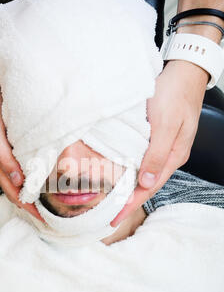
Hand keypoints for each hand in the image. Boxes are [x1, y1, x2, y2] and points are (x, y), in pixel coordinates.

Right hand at [0, 67, 44, 221]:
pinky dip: (30, 172)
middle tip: (49, 214)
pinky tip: (39, 171)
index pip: (13, 191)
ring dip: (31, 189)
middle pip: (16, 188)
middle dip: (31, 203)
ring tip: (47, 198)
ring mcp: (2, 151)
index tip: (42, 218)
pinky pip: (20, 162)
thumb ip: (2, 156)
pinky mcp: (7, 141)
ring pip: (18, 177)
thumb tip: (17, 179)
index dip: (27, 206)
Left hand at [110, 59, 208, 226]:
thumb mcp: (165, 125)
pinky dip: (128, 170)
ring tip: (109, 200)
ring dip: (127, 187)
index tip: (114, 219)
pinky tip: (117, 173)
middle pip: (145, 185)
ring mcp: (162, 147)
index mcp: (173, 157)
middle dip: (127, 202)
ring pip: (142, 174)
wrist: (183, 72)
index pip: (148, 188)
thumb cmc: (174, 95)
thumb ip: (156, 155)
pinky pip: (139, 160)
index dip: (130, 205)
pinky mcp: (154, 138)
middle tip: (107, 215)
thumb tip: (146, 183)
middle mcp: (167, 156)